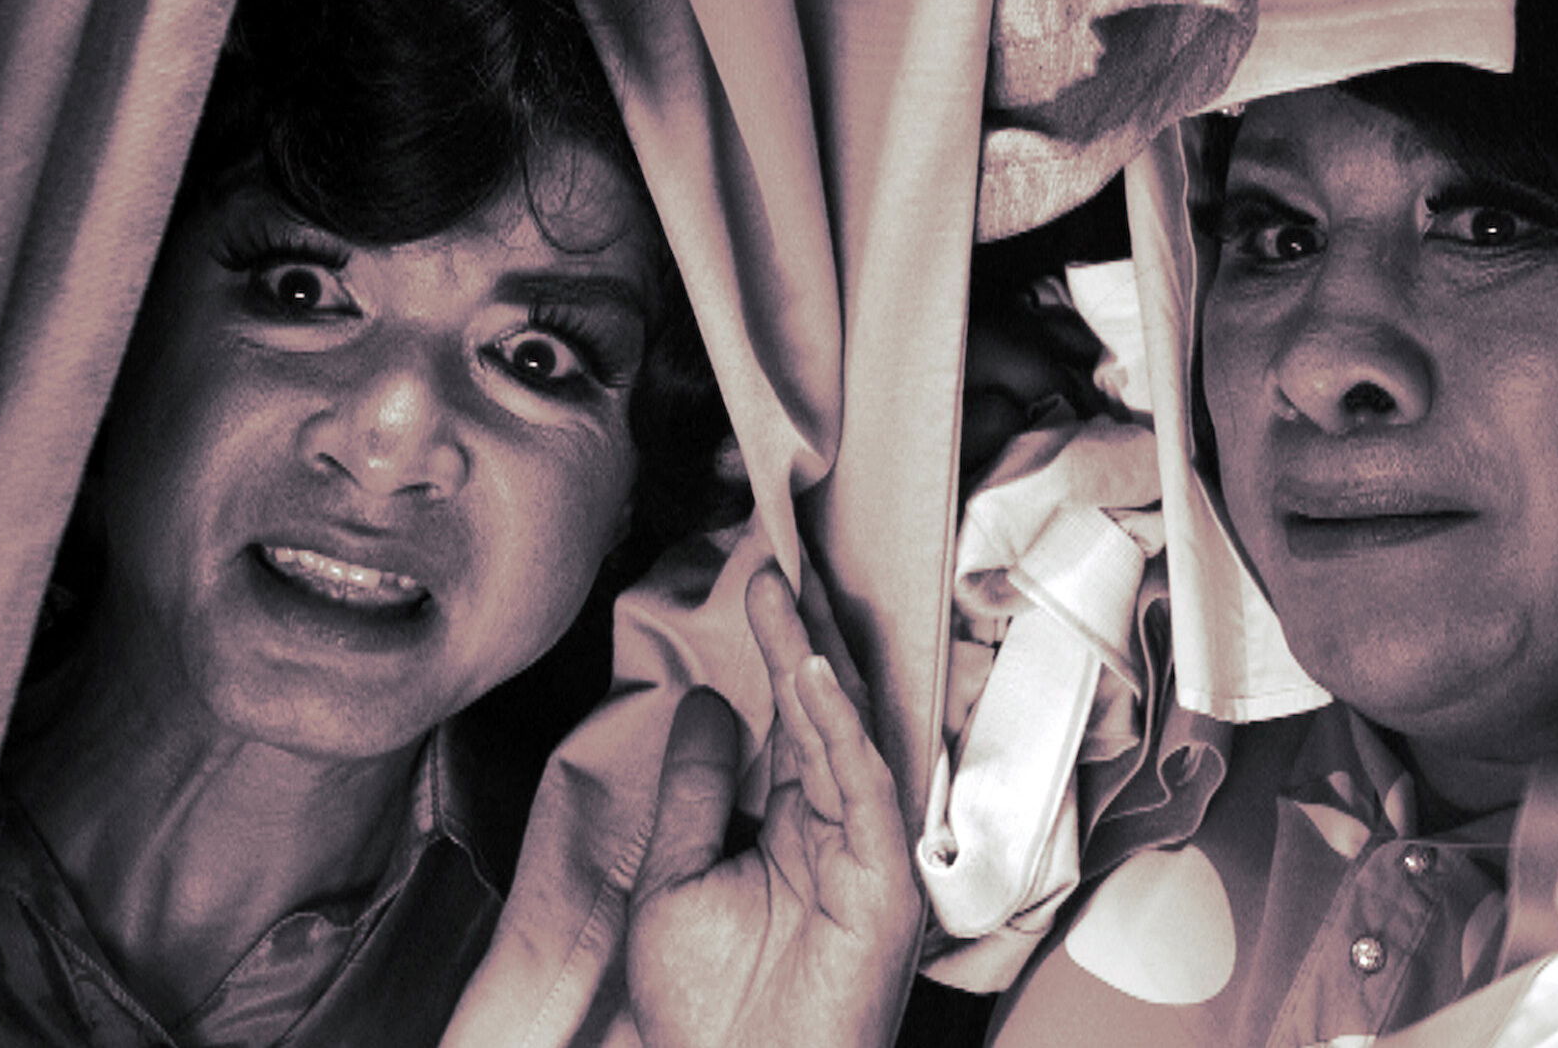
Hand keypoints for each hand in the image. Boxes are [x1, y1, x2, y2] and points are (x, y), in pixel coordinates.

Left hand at [626, 565, 921, 1047]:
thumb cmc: (705, 1013)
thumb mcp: (675, 877)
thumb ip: (696, 790)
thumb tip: (708, 704)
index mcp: (797, 825)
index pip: (794, 714)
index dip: (777, 645)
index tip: (756, 578)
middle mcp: (840, 828)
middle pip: (828, 708)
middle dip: (802, 629)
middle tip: (775, 555)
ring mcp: (866, 852)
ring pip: (846, 733)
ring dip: (812, 657)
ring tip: (779, 590)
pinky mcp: (883, 883)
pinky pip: (861, 787)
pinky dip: (838, 726)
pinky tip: (809, 671)